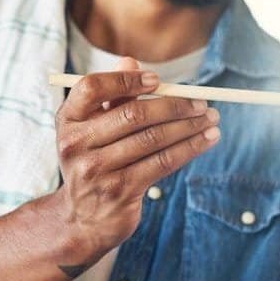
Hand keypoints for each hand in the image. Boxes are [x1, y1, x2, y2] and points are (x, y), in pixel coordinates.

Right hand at [51, 58, 218, 267]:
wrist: (81, 219)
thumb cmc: (93, 164)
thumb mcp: (91, 130)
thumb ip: (110, 98)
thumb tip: (130, 60)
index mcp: (68, 120)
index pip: (92, 88)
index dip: (126, 80)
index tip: (158, 80)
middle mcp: (77, 144)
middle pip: (132, 115)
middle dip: (174, 106)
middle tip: (202, 103)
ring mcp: (97, 170)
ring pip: (152, 140)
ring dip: (188, 127)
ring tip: (211, 120)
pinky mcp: (120, 191)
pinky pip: (162, 163)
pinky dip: (189, 149)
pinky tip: (206, 141)